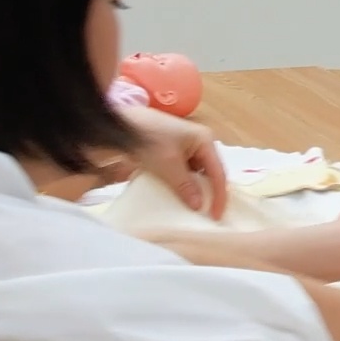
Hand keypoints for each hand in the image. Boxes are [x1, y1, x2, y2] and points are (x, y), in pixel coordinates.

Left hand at [111, 105, 228, 219]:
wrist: (121, 123)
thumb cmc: (149, 139)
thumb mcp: (168, 165)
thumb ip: (185, 186)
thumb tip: (199, 206)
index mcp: (205, 140)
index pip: (218, 172)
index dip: (219, 196)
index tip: (216, 217)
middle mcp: (200, 142)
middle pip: (211, 172)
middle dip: (209, 192)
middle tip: (208, 214)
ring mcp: (186, 145)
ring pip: (197, 172)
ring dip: (195, 189)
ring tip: (193, 207)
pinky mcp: (173, 150)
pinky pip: (184, 170)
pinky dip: (183, 183)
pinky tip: (178, 195)